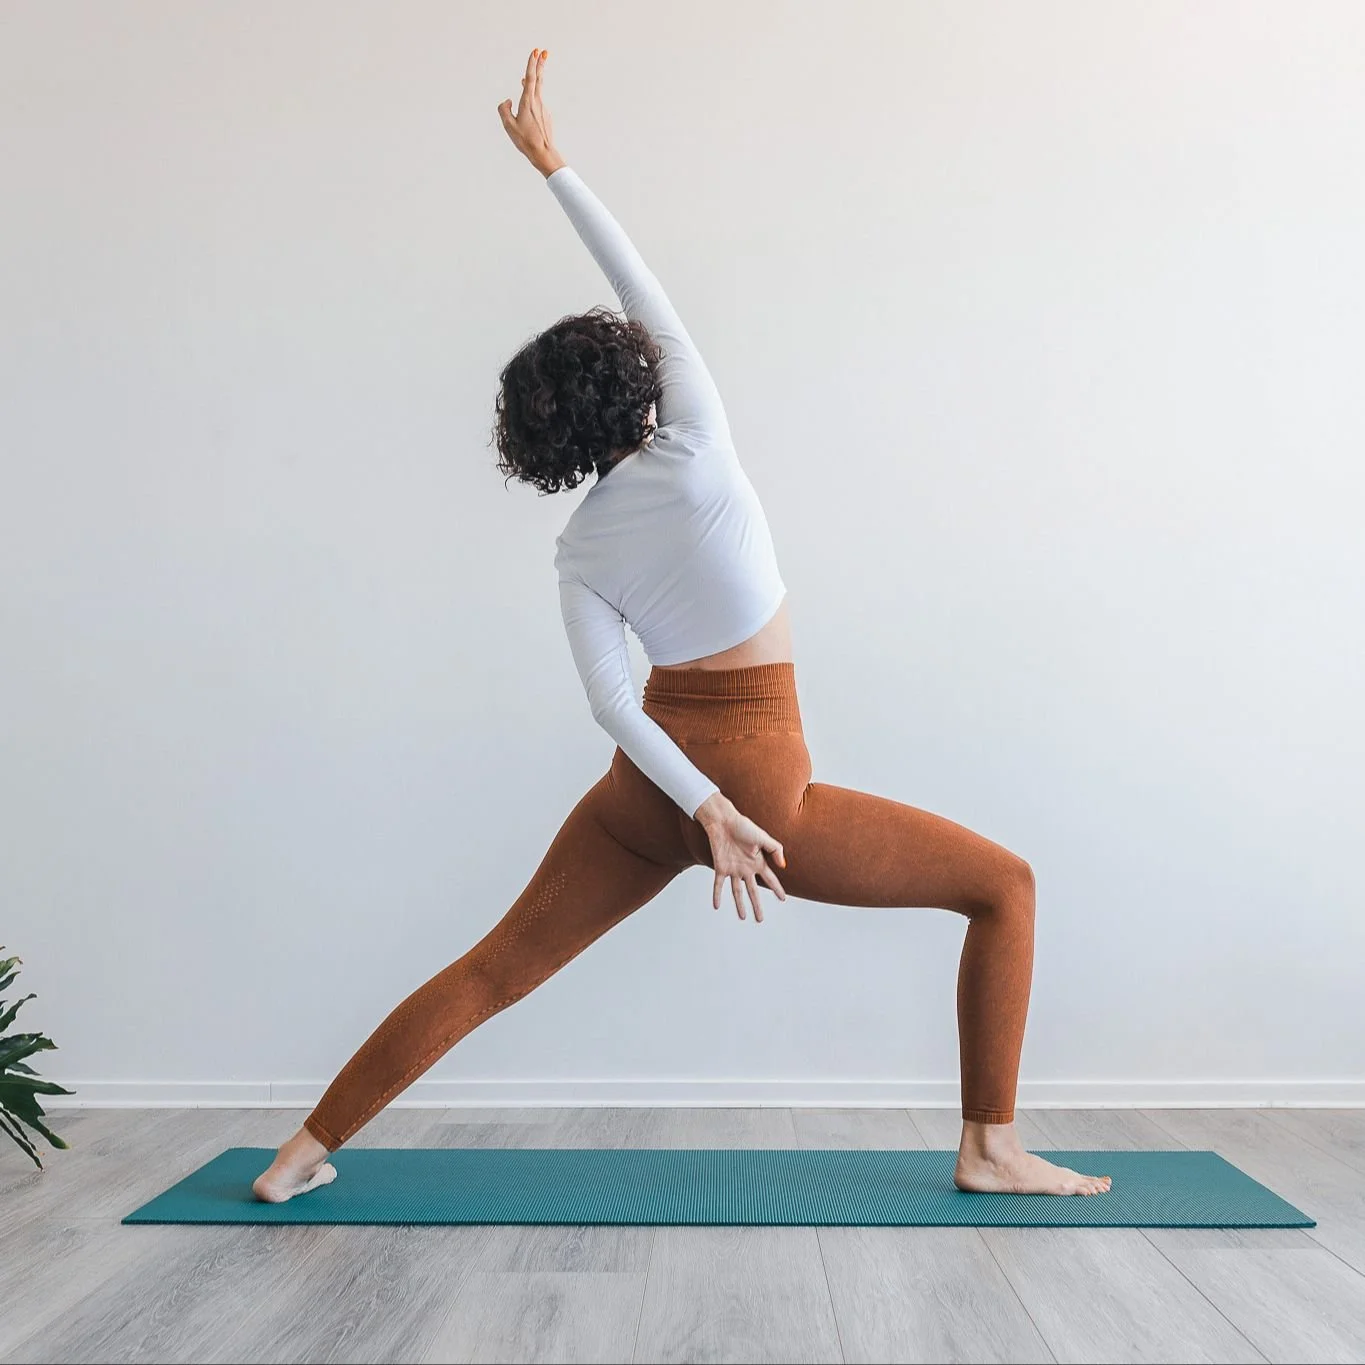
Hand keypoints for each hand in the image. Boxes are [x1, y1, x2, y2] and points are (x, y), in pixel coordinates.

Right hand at [497, 47, 564, 176]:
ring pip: (537, 91)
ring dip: (535, 79)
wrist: (544, 153)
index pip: (529, 78)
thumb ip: (504, 109)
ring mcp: (543, 109)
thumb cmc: (525, 141)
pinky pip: (537, 103)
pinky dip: (533, 98)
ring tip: (533, 70)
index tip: (535, 52)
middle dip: (540, 64)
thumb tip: (507, 101)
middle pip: (538, 79)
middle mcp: (537, 103)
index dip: (532, 64)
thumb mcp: (508, 125)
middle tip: (543, 51)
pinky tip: (529, 105)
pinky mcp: (545, 116)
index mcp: (528, 102)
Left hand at [694, 793, 787, 922]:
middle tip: (760, 920)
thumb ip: (775, 849)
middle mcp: (746, 868)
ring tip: (743, 917)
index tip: (783, 899)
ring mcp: (733, 869)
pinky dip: (717, 895)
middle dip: (757, 906)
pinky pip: (718, 884)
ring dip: (739, 905)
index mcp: (758, 862)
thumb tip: (783, 866)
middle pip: (753, 891)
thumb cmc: (743, 826)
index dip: (777, 890)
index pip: (770, 879)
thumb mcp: (763, 837)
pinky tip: (716, 906)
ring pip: (737, 892)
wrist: (723, 821)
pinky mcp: (720, 867)